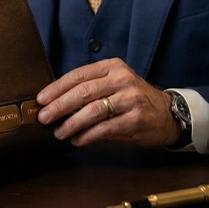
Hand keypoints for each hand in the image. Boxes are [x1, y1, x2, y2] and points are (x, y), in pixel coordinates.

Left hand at [35, 58, 180, 147]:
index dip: (57, 87)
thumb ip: (90, 89)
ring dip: (71, 124)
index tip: (41, 99)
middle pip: (83, 92)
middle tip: (44, 117)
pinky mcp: (136, 119)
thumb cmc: (133, 99)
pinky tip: (77, 140)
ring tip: (59, 132)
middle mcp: (122, 79)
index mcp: (113, 67)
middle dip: (59, 106)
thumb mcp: (114, 84)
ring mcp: (130, 99)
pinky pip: (105, 128)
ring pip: (93, 111)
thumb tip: (55, 102)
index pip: (79, 75)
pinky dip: (88, 136)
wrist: (167, 113)